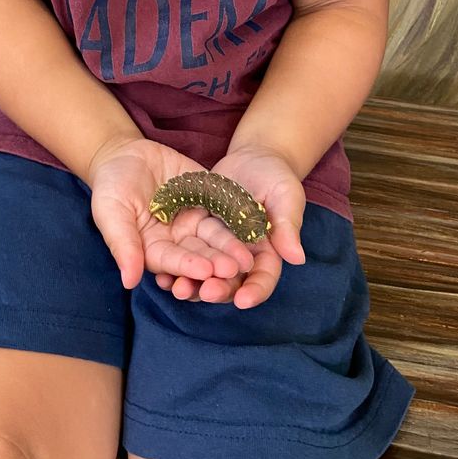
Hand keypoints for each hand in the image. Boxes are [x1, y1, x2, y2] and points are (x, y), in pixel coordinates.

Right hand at [87, 136, 255, 290]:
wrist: (124, 153)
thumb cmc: (111, 186)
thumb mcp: (110, 212)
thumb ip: (122, 244)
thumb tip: (128, 281)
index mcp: (153, 248)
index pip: (172, 261)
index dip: (189, 266)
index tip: (205, 271)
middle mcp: (177, 239)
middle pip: (200, 252)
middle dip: (217, 261)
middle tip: (236, 268)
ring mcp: (194, 218)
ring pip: (215, 235)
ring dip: (231, 245)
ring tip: (248, 256)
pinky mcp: (207, 198)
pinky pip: (223, 207)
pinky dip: (237, 216)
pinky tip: (252, 222)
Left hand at [153, 144, 306, 308]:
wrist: (252, 157)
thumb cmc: (276, 176)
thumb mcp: (285, 195)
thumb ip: (288, 225)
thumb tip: (296, 258)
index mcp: (267, 252)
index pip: (263, 277)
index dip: (255, 290)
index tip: (242, 301)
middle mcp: (242, 255)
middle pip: (231, 281)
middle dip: (218, 289)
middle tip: (204, 292)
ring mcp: (218, 246)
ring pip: (206, 272)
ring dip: (193, 283)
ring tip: (177, 287)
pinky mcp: (198, 234)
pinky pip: (187, 253)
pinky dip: (176, 265)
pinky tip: (161, 272)